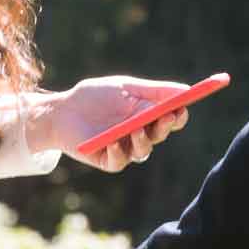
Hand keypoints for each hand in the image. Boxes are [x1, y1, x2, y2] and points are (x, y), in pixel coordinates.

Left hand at [27, 76, 192, 172]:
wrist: (62, 110)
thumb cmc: (95, 96)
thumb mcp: (126, 87)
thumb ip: (154, 90)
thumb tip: (186, 90)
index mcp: (148, 116)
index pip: (171, 120)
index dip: (178, 115)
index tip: (182, 106)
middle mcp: (140, 134)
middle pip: (160, 134)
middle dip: (165, 126)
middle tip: (166, 116)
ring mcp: (124, 148)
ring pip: (143, 151)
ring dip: (143, 140)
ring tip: (137, 128)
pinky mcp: (107, 160)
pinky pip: (119, 161)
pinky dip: (118, 152)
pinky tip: (114, 143)